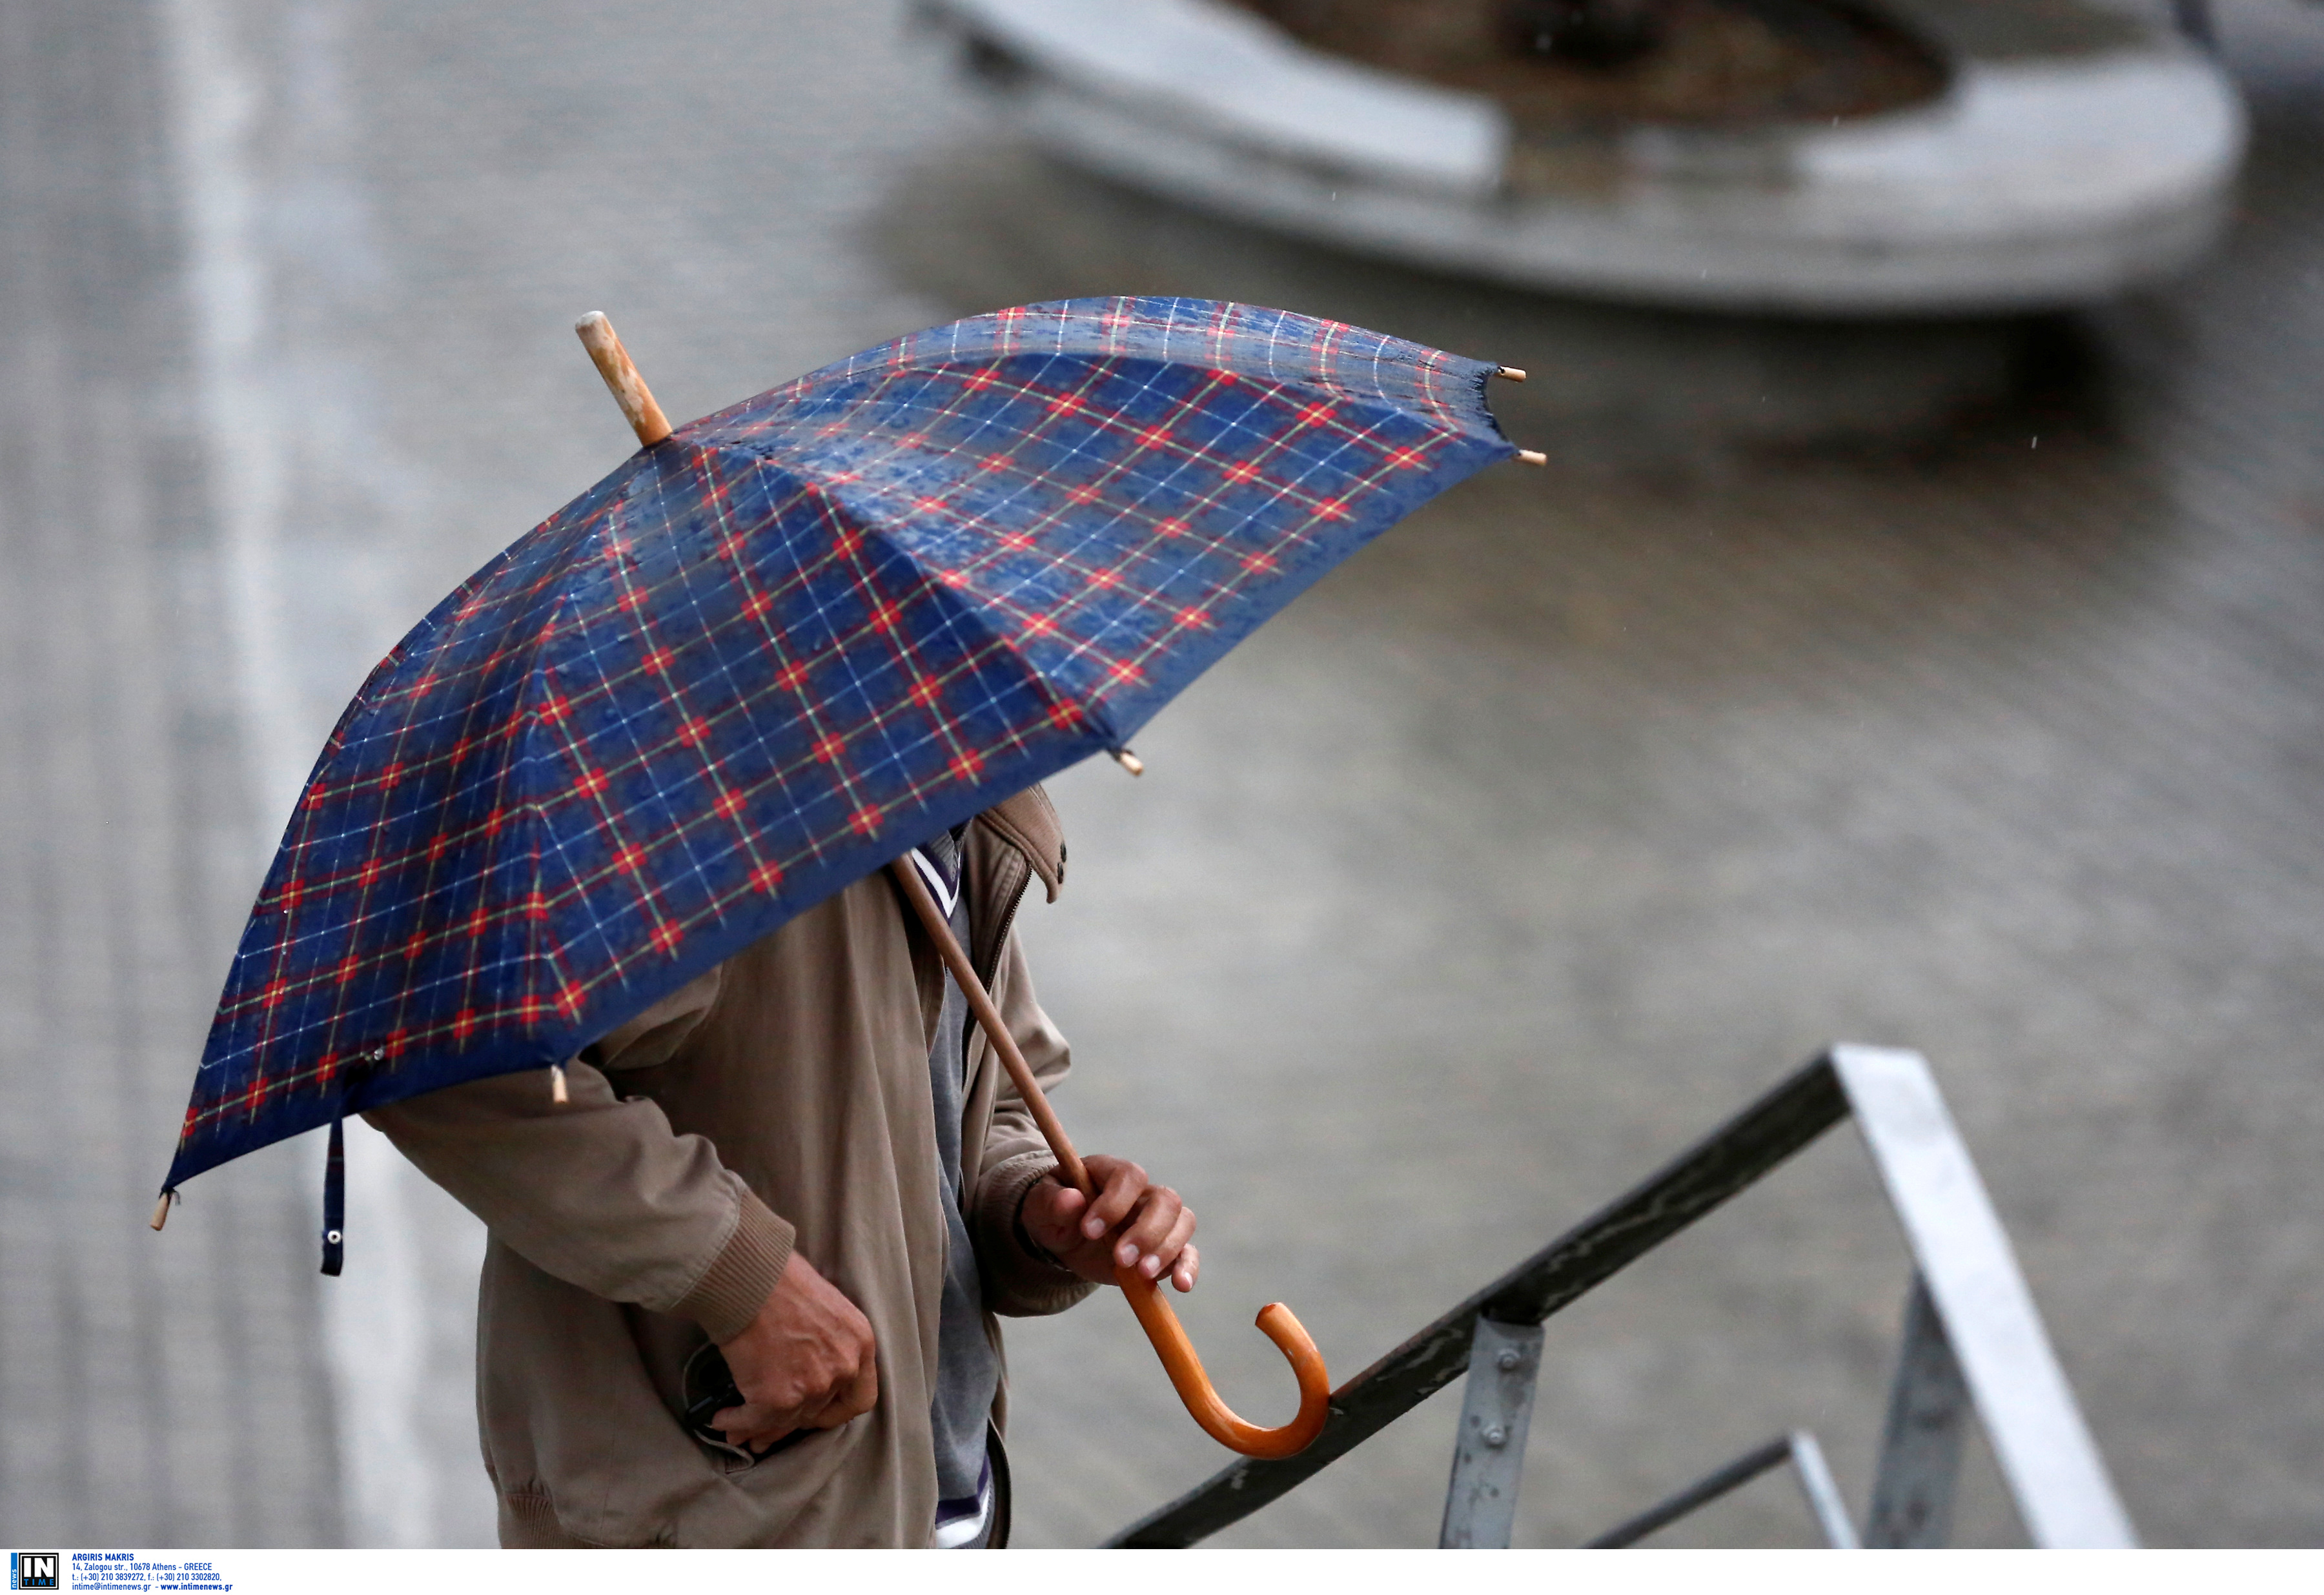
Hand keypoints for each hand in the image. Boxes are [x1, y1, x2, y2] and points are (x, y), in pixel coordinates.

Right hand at [712, 1251, 877, 1452]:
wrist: (749, 1276)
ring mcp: (812, 1387)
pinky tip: (723, 1418)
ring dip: (760, 1426)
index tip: (815, 1413)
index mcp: (860, 1344)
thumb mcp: (825, 1306)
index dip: (835, 1410)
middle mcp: (843, 1369)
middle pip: (818, 1413)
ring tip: (739, 1429)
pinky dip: (736, 1422)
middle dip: (791, 1421)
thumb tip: (800, 1366)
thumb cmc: (780, 1278)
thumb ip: (825, 1342)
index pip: (860, 1398)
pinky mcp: (777, 1399)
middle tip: (769, 1426)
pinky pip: (754, 1420)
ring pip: (785, 1421)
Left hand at [1020, 1154, 1199, 1292]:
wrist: (1065, 1238)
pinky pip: (1188, 1252)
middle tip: (1120, 1258)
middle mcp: (1142, 1192)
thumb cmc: (1054, 1214)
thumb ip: (1052, 1202)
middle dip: (1146, 1231)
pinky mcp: (1164, 1248)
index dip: (1114, 1202)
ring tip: (1142, 1274)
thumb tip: (1071, 1199)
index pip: (1128, 1177)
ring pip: (1182, 1222)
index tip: (1089, 1230)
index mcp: (1111, 1172)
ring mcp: (1157, 1219)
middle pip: (1165, 1200)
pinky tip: (1181, 1284)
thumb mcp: (1042, 1208)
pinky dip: (1188, 1267)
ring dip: (1166, 1250)